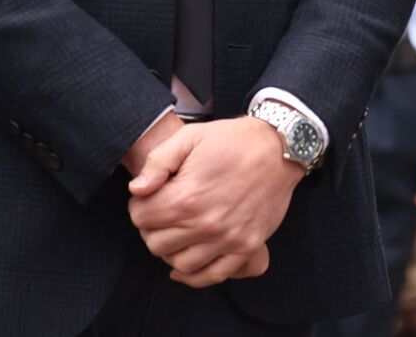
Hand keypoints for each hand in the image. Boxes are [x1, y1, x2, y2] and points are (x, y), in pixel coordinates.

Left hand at [127, 116, 303, 286]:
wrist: (279, 148)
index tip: (149, 197)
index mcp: (187, 196)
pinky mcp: (247, 246)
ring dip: (171, 251)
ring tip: (176, 233)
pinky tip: (184, 266)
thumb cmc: (232, 140)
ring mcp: (228, 238)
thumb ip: (157, 162)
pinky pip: (213, 275)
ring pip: (180, 264)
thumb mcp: (190, 137)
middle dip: (152, 228)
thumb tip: (136, 190)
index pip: (141, 218)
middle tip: (161, 214)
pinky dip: (194, 277)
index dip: (139, 206)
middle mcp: (206, 223)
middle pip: (156, 244)